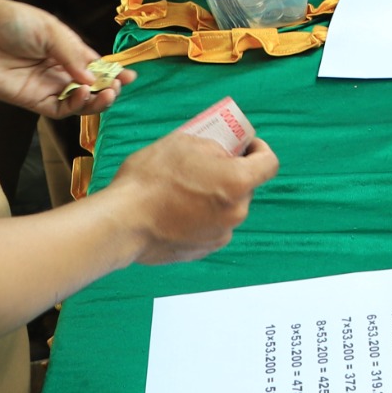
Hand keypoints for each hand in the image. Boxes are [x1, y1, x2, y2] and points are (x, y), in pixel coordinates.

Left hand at [0, 0, 131, 116]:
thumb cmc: (10, 20)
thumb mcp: (49, 30)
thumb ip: (71, 55)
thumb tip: (93, 78)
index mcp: (66, 49)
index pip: (95, 65)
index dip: (113, 72)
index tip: (130, 76)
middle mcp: (58, 69)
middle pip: (90, 87)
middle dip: (108, 89)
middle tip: (117, 88)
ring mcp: (45, 85)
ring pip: (77, 102)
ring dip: (94, 101)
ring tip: (106, 94)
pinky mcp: (30, 99)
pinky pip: (57, 109)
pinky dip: (73, 106)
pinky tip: (81, 95)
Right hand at [105, 128, 279, 264]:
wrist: (122, 222)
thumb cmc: (150, 180)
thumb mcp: (184, 143)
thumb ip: (213, 147)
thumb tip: (224, 153)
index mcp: (238, 182)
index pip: (269, 163)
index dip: (260, 150)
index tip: (246, 145)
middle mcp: (237, 212)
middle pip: (245, 187)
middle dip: (230, 174)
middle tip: (205, 165)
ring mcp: (221, 234)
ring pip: (227, 208)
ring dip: (214, 197)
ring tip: (183, 188)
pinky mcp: (204, 250)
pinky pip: (211, 227)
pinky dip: (201, 217)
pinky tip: (176, 210)